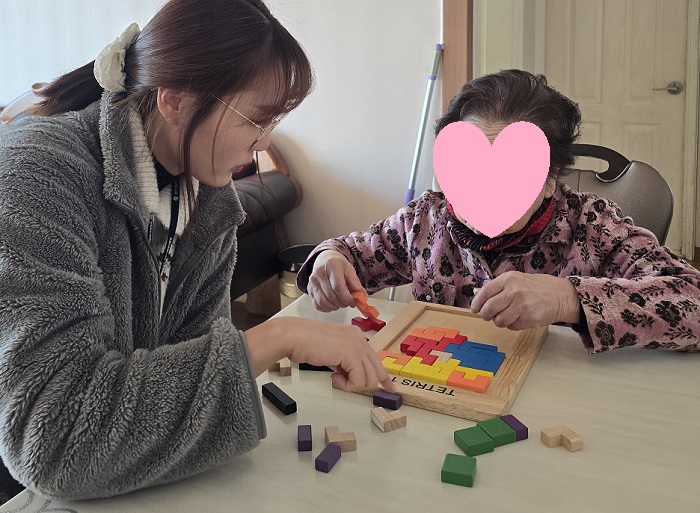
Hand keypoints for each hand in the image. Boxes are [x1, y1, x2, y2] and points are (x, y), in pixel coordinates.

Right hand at [245, 317, 396, 392]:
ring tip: (336, 377)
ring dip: (352, 384)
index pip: (376, 360)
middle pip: (377, 372)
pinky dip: (346, 385)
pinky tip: (334, 376)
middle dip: (363, 384)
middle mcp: (360, 338)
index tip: (391, 389)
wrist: (293, 336)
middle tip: (344, 383)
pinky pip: (359, 381)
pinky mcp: (351, 354)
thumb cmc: (305, 343)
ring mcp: (357, 345)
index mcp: (356, 335)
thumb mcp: (331, 352)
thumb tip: (350, 376)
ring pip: (370, 379)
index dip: (384, 378)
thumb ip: (344, 361)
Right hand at [307, 250, 363, 311]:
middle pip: (331, 296)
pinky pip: (317, 304)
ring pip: (322, 302)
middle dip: (342, 303)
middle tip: (348, 302)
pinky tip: (332, 304)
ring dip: (334, 307)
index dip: (347, 298)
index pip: (338, 287)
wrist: (325, 260)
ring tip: (341, 303)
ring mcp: (312, 282)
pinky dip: (326, 308)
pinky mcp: (309, 290)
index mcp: (331, 266)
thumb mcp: (350, 270)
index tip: (353, 302)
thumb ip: (355, 283)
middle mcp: (319, 274)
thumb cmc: (338, 265)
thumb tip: (360, 296)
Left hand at [470, 271, 579, 329]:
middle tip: (488, 316)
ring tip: (507, 316)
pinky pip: (511, 327)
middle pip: (489, 309)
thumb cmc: (536, 287)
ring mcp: (522, 305)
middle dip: (486, 315)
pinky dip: (512, 325)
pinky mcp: (529, 318)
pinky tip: (519, 318)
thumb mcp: (515, 280)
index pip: (485, 293)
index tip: (474, 309)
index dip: (477, 303)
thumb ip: (495, 287)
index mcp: (508, 279)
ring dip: (499, 321)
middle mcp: (514, 291)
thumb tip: (475, 293)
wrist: (560, 295)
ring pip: (499, 321)